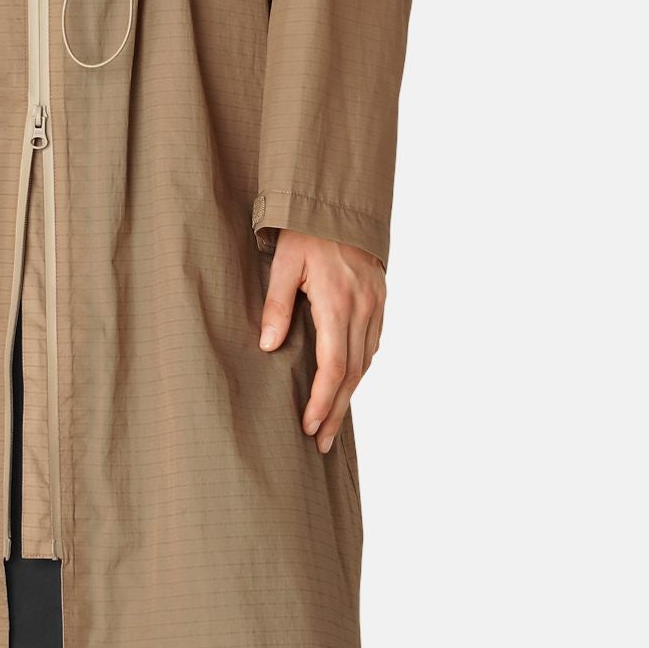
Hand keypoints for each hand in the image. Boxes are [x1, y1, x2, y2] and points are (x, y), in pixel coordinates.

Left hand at [259, 231, 386, 452]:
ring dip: (349, 396)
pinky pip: (373, 345)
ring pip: (366, 362)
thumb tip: (269, 347)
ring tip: (331, 422)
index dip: (321, 401)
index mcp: (337, 303)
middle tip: (321, 442)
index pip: (332, 366)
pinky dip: (360, 369)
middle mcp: (362, 309)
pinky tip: (348, 384)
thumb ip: (277, 305)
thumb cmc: (307, 232)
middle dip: (335, 411)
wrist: (342, 205)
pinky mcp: (379, 300)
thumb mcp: (284, 264)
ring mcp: (375, 305)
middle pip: (352, 374)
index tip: (308, 426)